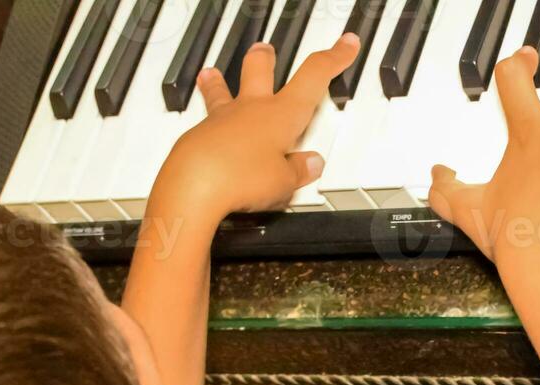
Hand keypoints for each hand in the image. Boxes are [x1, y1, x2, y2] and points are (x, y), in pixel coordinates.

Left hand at [161, 34, 359, 214]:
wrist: (194, 185)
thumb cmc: (243, 178)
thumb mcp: (284, 182)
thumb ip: (297, 170)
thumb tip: (310, 163)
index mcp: (282, 114)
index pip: (314, 76)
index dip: (334, 58)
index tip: (345, 44)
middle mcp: (252, 108)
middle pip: (260, 68)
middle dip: (267, 58)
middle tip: (267, 51)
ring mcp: (222, 118)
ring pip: (222, 90)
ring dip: (219, 81)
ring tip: (212, 75)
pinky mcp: (197, 136)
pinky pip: (205, 122)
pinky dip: (209, 123)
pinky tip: (208, 134)